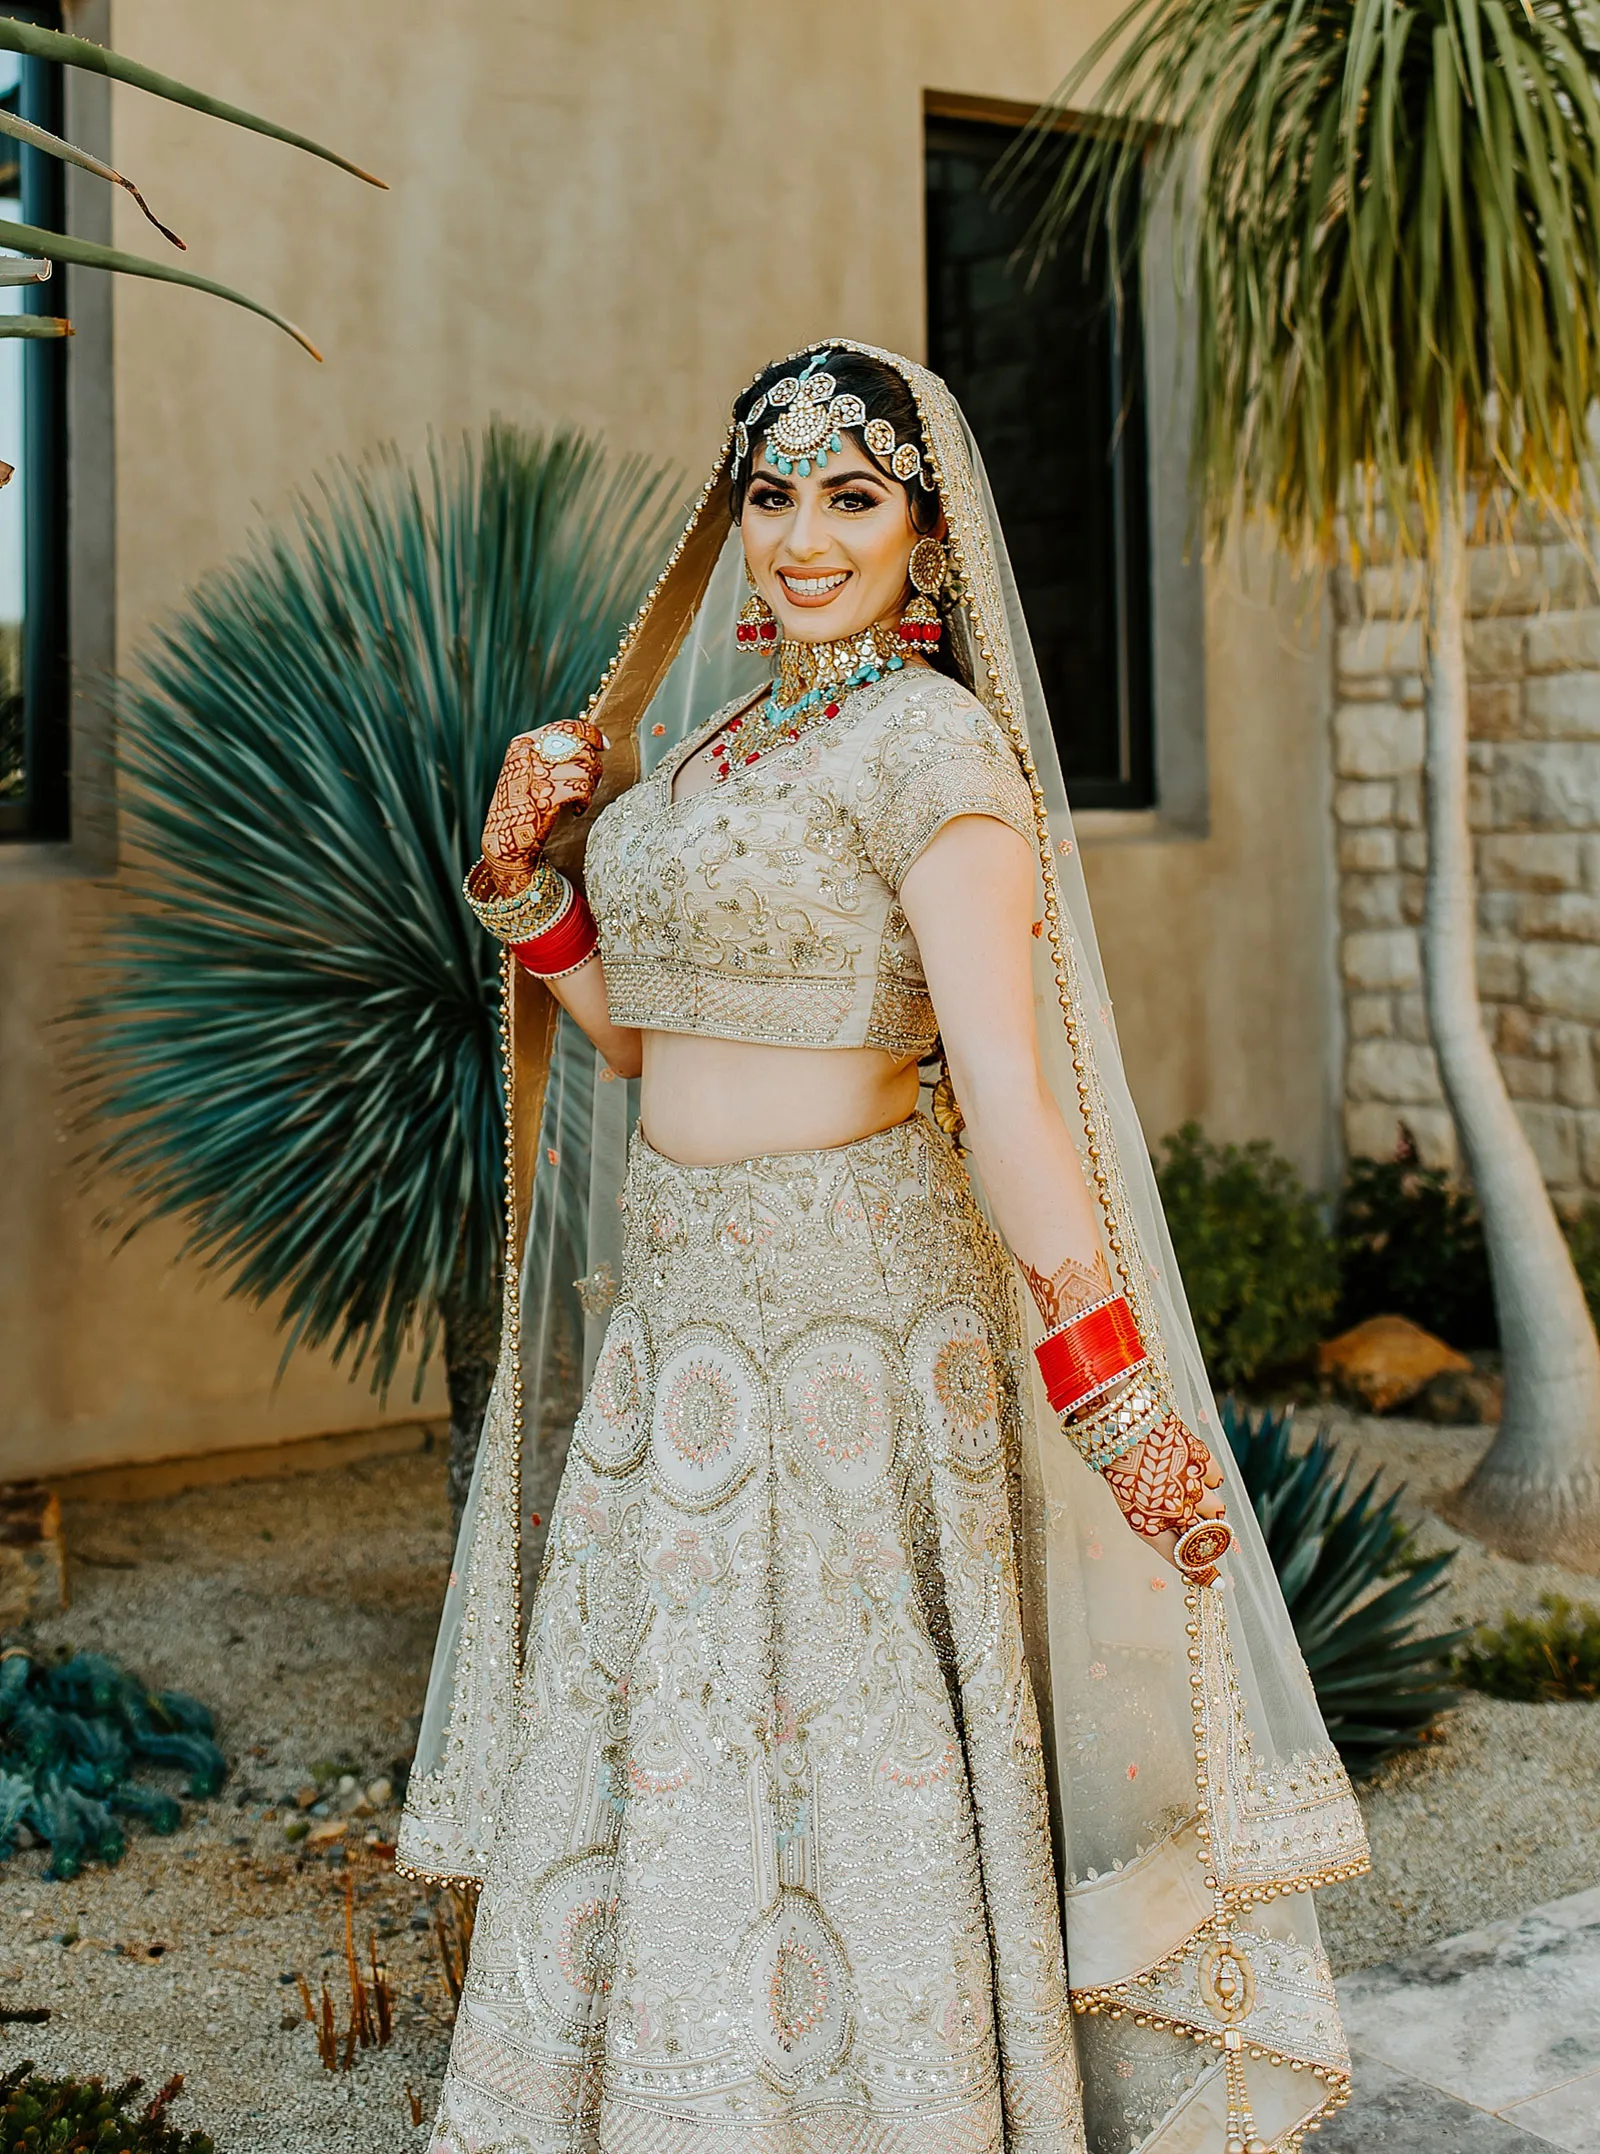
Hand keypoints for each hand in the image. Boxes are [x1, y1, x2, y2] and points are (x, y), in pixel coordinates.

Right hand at [479, 720, 604, 895]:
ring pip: (584, 768)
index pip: (564, 728)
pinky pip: (582, 788)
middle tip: (592, 782)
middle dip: (594, 765)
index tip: (604, 744)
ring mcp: (534, 775)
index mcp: (522, 744)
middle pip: (579, 747)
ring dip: (590, 785)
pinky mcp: (544, 797)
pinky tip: (577, 809)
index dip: (590, 733)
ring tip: (581, 798)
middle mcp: (526, 755)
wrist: (503, 842)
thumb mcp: (527, 772)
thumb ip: (550, 755)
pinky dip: (585, 800)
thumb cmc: (521, 806)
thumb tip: (590, 744)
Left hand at [1101, 1411, 1227, 1570]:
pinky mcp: (1199, 1460)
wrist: (1118, 1425)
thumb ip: (1158, 1524)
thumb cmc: (1119, 1467)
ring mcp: (1189, 1486)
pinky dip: (1209, 1478)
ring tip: (1193, 1496)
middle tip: (1213, 1537)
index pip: (1183, 1559)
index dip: (1203, 1574)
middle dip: (1212, 1541)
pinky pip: (1215, 1478)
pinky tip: (1196, 1472)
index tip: (1219, 1584)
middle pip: (1206, 1538)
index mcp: (1148, 1526)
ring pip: (1215, 1509)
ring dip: (1209, 1507)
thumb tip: (1185, 1538)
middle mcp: (1173, 1511)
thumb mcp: (1130, 1504)